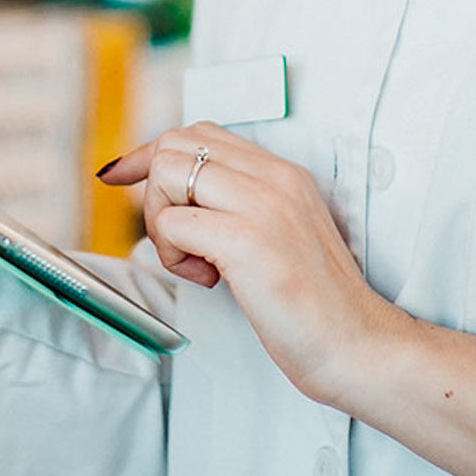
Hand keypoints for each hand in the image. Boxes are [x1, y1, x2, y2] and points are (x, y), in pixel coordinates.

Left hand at [99, 125, 403, 405]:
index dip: (150, 151)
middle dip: (155, 193)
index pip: (200, 133)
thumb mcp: (283, 231)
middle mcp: (274, 177)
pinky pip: (173, 225)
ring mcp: (262, 205)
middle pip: (175, 144)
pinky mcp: (247, 241)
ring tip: (196, 261)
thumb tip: (181, 197)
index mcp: (283, 172)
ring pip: (167, 175)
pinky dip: (172, 256)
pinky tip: (207, 278)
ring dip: (163, 224)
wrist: (355, 342)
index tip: (120, 173)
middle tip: (177, 240)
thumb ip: (243, 204)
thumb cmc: (316, 302)